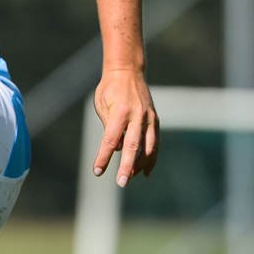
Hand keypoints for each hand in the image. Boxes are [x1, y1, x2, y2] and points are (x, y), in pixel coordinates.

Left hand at [92, 67, 157, 186]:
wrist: (128, 70)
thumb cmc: (109, 88)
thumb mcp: (102, 104)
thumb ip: (109, 127)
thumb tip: (118, 149)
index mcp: (120, 111)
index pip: (110, 140)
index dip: (104, 157)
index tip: (97, 171)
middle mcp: (137, 115)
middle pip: (132, 146)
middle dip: (127, 166)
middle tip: (121, 183)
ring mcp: (148, 117)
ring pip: (148, 146)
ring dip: (140, 165)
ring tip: (130, 177)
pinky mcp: (155, 119)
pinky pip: (155, 142)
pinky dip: (152, 158)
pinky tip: (146, 172)